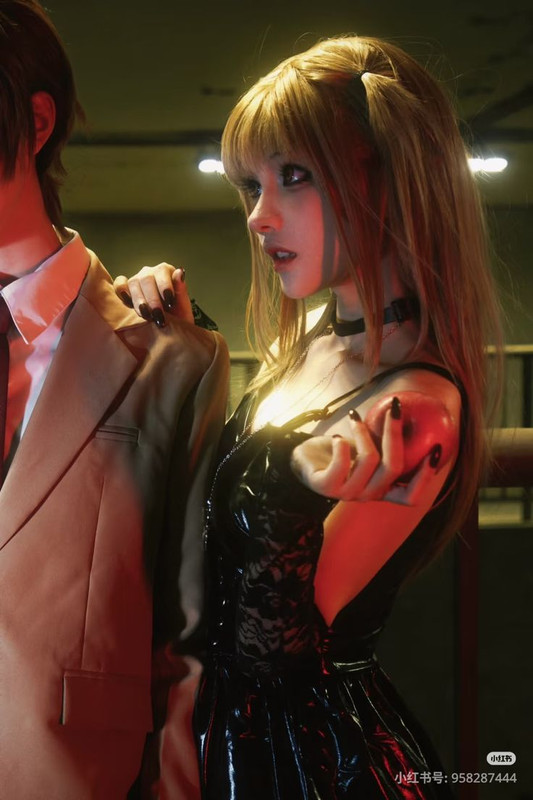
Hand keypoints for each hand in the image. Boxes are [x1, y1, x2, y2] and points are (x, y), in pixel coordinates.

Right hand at [113, 263, 192, 326]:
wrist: (169, 330)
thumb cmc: (178, 317)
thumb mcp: (183, 306)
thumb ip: (181, 290)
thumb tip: (179, 272)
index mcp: (165, 271)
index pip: (161, 271)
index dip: (165, 286)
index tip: (170, 302)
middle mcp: (149, 272)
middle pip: (146, 279)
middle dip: (152, 299)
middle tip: (158, 315)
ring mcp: (136, 280)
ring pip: (133, 283)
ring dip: (139, 301)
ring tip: (147, 316)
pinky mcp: (125, 290)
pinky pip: (119, 285)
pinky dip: (121, 292)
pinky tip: (129, 305)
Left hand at [290, 396, 451, 505]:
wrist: (303, 460)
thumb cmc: (340, 453)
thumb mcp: (367, 448)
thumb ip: (385, 443)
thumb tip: (405, 413)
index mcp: (382, 490)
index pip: (410, 496)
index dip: (425, 477)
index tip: (435, 448)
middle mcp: (368, 495)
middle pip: (393, 468)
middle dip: (396, 433)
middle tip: (396, 408)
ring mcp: (347, 494)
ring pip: (369, 460)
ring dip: (364, 432)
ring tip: (355, 420)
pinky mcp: (326, 487)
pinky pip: (342, 463)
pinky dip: (342, 443)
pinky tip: (337, 437)